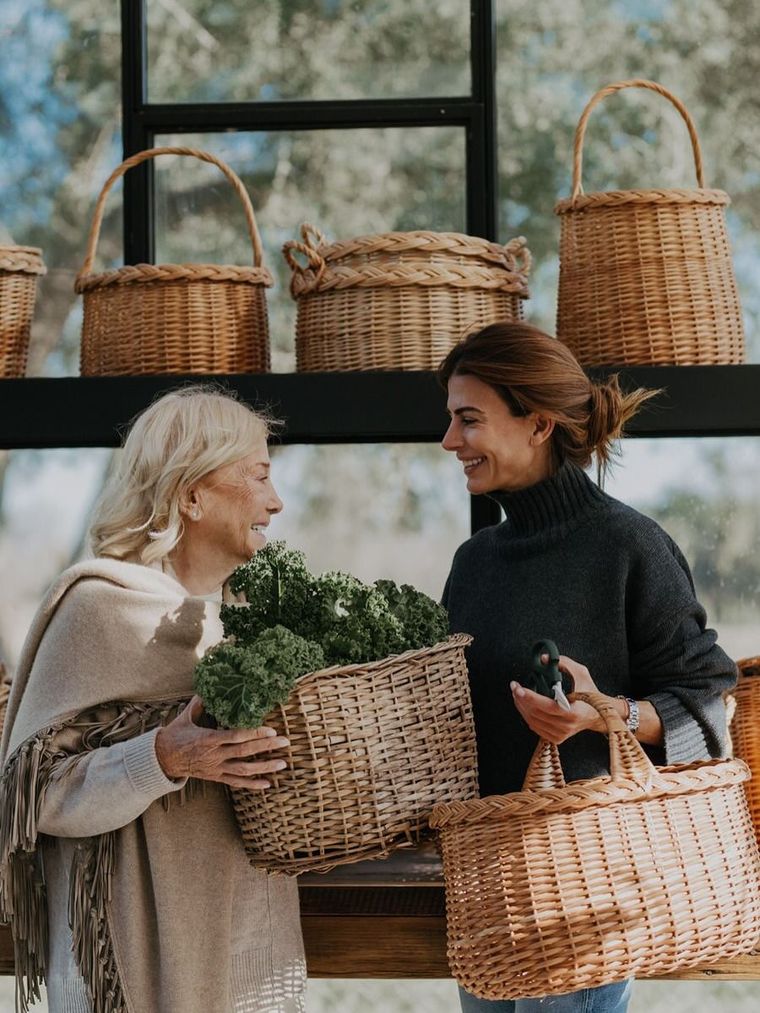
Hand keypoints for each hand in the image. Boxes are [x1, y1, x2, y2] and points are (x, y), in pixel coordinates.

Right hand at [154, 696, 289, 788]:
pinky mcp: (216, 777)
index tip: (271, 730)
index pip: (235, 736)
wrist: (162, 760)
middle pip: (244, 752)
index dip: (254, 734)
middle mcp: (214, 755)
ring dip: (264, 767)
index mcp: (208, 738)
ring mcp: (216, 768)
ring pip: (243, 770)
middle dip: (266, 746)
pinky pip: (236, 783)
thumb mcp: (186, 716)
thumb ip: (200, 702)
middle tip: (285, 742)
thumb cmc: (175, 735)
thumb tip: (209, 686)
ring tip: (282, 763)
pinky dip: (252, 784)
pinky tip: (268, 783)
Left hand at [510, 654, 604, 744]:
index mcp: (574, 712)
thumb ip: (564, 663)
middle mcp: (567, 726)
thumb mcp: (581, 674)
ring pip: (533, 721)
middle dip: (521, 699)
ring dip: (521, 707)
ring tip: (517, 694)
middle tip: (514, 686)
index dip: (530, 697)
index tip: (518, 688)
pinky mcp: (557, 738)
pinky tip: (524, 705)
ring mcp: (561, 734)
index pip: (548, 706)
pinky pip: (536, 727)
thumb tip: (543, 659)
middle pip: (537, 714)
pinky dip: (527, 715)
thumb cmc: (590, 693)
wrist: (598, 715)